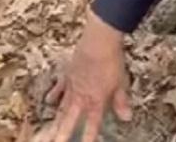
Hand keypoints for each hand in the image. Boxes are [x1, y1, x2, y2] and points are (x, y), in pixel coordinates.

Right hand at [34, 9, 132, 141]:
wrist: (99, 42)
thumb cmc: (111, 61)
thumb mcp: (121, 84)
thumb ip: (121, 102)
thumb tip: (126, 117)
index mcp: (96, 101)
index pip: (92, 125)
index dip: (88, 138)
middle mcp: (82, 97)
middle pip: (70, 120)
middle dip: (62, 134)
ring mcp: (72, 86)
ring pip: (62, 107)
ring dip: (56, 120)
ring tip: (49, 132)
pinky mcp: (67, 74)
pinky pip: (59, 88)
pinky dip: (54, 95)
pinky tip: (49, 101)